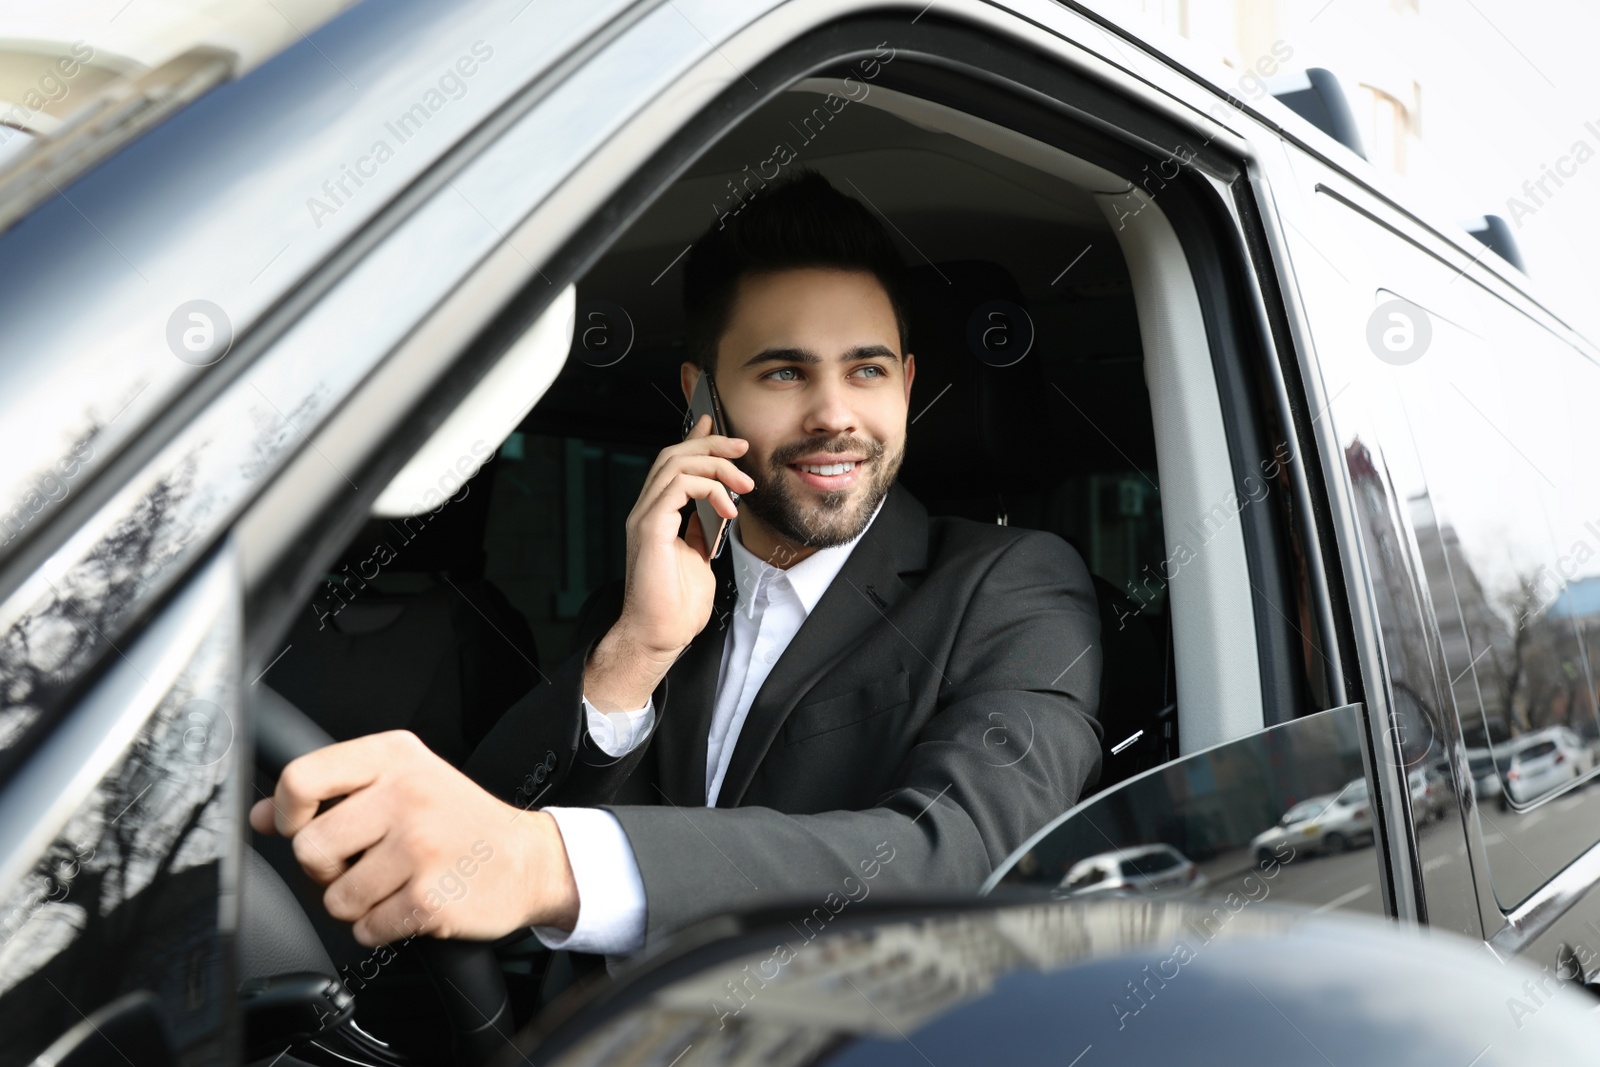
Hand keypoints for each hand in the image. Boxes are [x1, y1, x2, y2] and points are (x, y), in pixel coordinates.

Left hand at [249, 730, 578, 945]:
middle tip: (360, 863)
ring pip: (335, 896)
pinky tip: (409, 904)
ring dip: (355, 902)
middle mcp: (408, 796)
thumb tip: (260, 816)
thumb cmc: (460, 821)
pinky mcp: (429, 898)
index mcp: (395, 758)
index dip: (287, 812)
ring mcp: (419, 848)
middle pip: (309, 847)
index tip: (301, 825)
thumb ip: (331, 793)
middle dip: (325, 868)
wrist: (528, 860)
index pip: (301, 779)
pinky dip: (381, 926)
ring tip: (392, 884)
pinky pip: (366, 928)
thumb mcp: (403, 782)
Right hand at [586, 413, 752, 709]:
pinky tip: (727, 508)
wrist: (659, 635)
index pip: (673, 464)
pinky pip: (678, 487)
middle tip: (742, 449)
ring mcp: (645, 517)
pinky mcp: (650, 528)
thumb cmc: (675, 607)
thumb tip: (718, 511)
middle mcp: (647, 510)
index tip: (720, 428)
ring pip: (675, 463)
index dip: (696, 439)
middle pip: (674, 454)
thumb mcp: (698, 558)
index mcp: (657, 515)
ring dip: (716, 465)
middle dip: (711, 444)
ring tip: (743, 485)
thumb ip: (702, 531)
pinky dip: (708, 488)